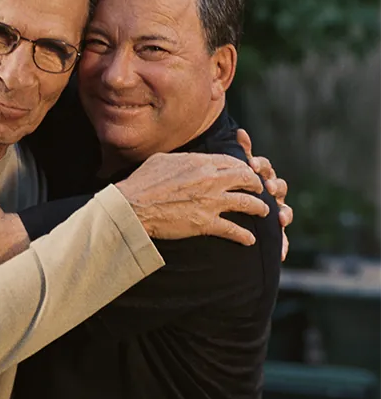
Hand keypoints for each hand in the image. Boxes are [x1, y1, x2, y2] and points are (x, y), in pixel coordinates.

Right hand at [115, 152, 268, 245]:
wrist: (134, 206)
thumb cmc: (143, 182)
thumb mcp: (163, 160)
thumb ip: (183, 159)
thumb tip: (189, 159)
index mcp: (201, 163)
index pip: (232, 162)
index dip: (243, 167)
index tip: (246, 172)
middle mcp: (211, 180)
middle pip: (245, 179)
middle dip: (256, 184)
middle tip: (260, 189)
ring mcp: (211, 203)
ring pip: (246, 203)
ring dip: (259, 208)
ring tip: (264, 211)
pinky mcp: (205, 223)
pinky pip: (232, 230)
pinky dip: (244, 236)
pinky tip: (250, 240)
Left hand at [237, 128, 291, 260]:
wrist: (229, 219)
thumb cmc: (232, 191)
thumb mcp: (234, 172)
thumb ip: (240, 153)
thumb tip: (241, 130)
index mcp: (259, 176)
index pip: (264, 167)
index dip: (260, 165)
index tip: (251, 165)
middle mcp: (270, 192)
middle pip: (278, 186)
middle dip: (274, 186)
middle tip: (268, 188)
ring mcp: (275, 210)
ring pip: (284, 209)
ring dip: (284, 212)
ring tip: (279, 217)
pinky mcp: (275, 229)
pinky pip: (282, 236)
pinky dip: (284, 243)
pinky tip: (282, 248)